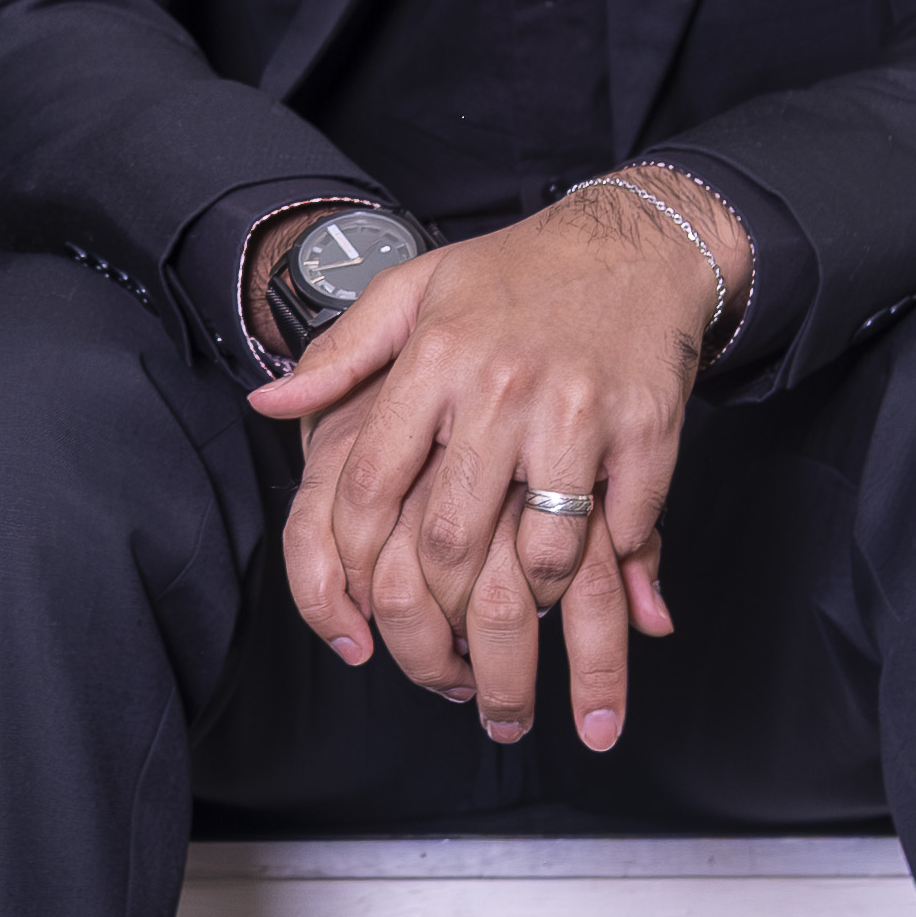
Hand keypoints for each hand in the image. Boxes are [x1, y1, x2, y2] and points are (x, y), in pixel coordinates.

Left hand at [254, 174, 741, 750]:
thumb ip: (340, 355)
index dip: (352, 566)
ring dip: (526, 610)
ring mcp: (577, 414)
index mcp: (433, 360)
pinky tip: (596, 598)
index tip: (358, 612)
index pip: (367, 487)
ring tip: (512, 651)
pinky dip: (605, 573)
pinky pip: (618, 533)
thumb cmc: (518, 273)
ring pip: (540, 554)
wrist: (639, 244)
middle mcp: (500, 388)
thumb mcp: (415, 289)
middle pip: (447, 539)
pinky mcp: (646, 434)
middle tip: (439, 672)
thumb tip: (268, 403)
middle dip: (436, 621)